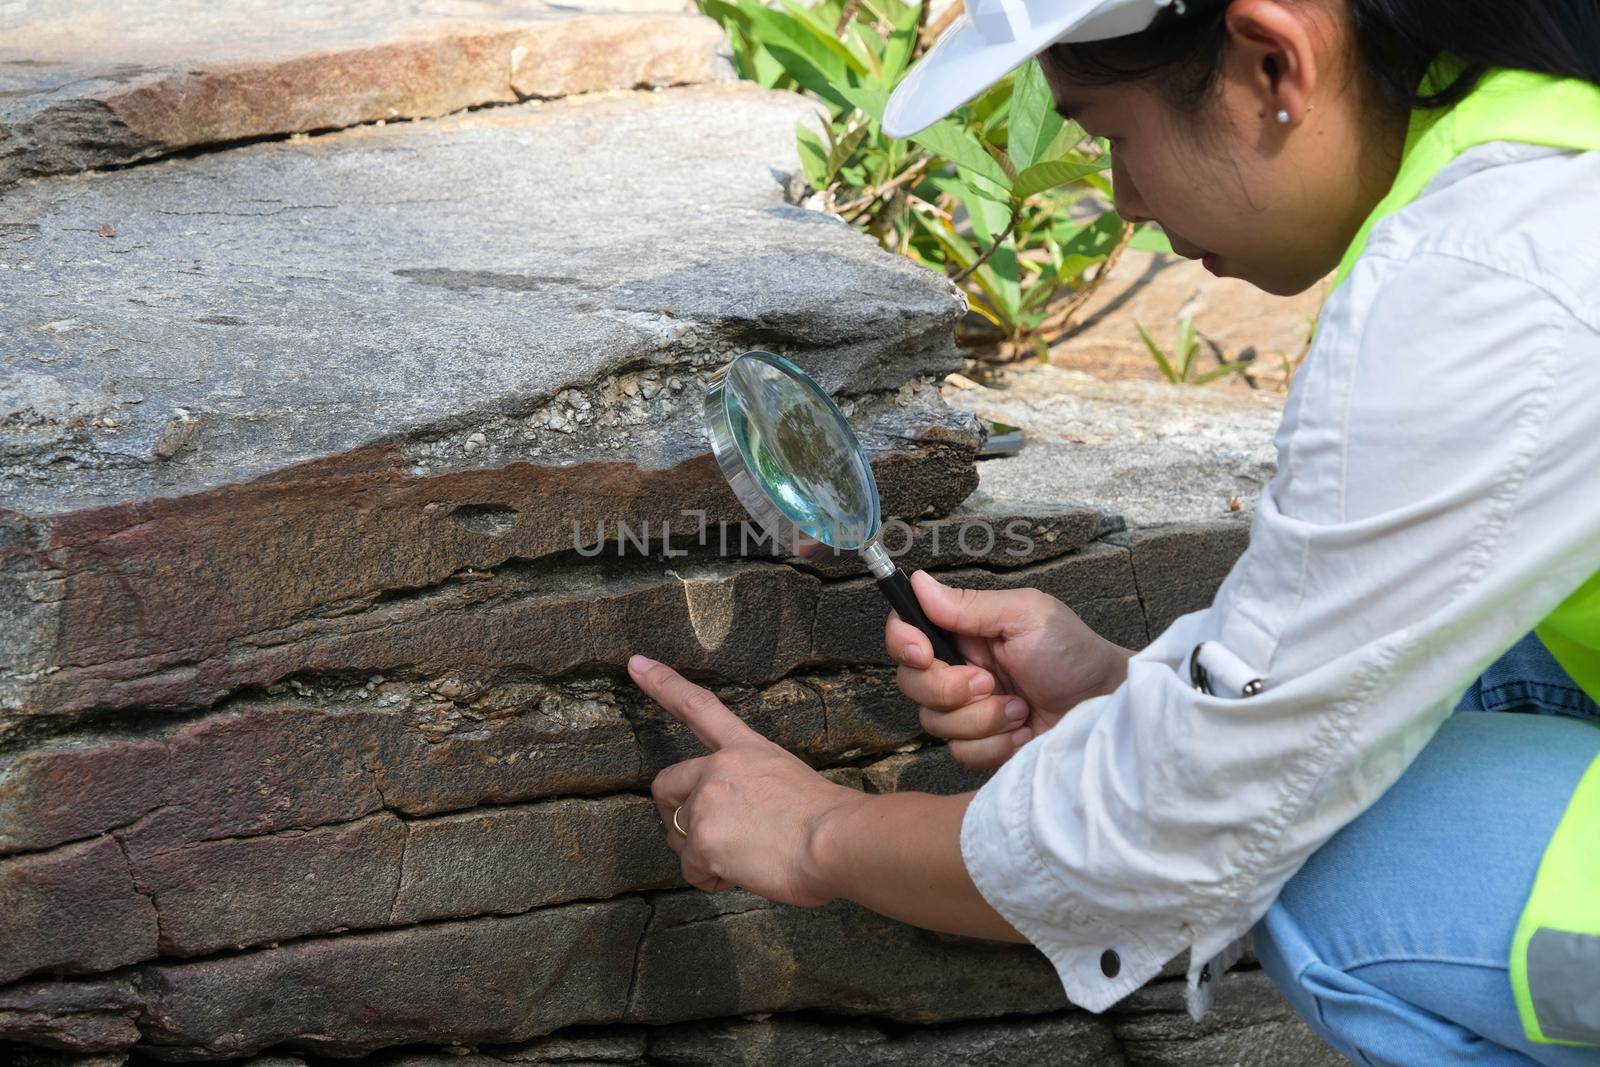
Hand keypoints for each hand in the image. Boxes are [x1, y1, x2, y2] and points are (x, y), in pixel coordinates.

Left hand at [629, 654, 861, 906]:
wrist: (835, 841)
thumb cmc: (828, 819)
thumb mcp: (789, 779)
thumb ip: (753, 788)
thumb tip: (745, 817)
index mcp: (744, 749)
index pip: (697, 707)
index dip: (663, 683)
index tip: (636, 663)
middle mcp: (718, 769)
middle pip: (666, 787)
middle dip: (675, 814)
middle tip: (705, 837)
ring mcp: (706, 804)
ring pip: (680, 837)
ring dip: (704, 854)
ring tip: (747, 859)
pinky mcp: (702, 842)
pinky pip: (693, 869)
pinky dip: (713, 878)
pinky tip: (745, 874)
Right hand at [886, 572, 1132, 770]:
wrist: (1105, 706)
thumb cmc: (1073, 653)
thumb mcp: (1026, 616)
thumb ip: (970, 605)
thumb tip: (918, 582)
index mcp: (963, 632)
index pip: (906, 631)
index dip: (903, 643)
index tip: (924, 654)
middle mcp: (957, 669)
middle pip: (911, 683)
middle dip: (950, 689)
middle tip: (991, 682)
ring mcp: (967, 710)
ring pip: (935, 722)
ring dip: (982, 718)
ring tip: (1020, 707)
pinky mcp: (981, 744)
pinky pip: (960, 752)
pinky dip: (995, 744)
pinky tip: (1023, 731)